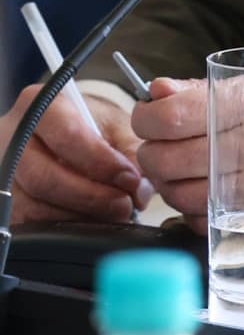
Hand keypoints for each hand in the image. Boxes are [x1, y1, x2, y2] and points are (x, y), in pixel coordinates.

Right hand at [0, 81, 150, 222]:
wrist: (63, 128)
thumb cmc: (90, 123)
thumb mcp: (115, 124)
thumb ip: (132, 153)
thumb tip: (139, 192)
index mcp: (42, 108)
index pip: (67, 136)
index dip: (101, 163)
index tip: (130, 179)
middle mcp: (13, 138)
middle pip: (46, 178)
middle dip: (91, 197)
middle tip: (123, 205)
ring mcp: (4, 170)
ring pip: (35, 206)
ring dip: (79, 216)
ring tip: (111, 213)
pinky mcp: (5, 200)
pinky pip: (30, 223)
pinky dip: (64, 226)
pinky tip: (89, 220)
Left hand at [132, 77, 243, 222]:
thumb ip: (200, 91)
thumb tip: (155, 91)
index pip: (171, 117)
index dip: (145, 120)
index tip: (147, 121)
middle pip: (166, 160)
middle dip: (152, 157)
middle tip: (161, 152)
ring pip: (180, 195)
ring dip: (171, 187)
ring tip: (186, 174)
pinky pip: (203, 220)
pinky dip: (194, 211)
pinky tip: (207, 195)